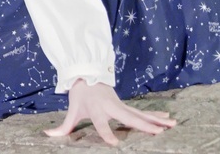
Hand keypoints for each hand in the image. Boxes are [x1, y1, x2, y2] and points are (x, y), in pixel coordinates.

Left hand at [44, 79, 176, 145]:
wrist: (86, 75)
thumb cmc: (80, 95)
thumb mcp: (71, 109)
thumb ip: (63, 126)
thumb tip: (47, 135)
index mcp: (97, 109)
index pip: (102, 124)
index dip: (107, 133)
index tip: (115, 143)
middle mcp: (111, 107)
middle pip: (129, 118)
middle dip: (143, 126)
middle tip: (158, 132)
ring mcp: (121, 105)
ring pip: (140, 114)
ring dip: (156, 120)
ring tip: (172, 125)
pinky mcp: (125, 105)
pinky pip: (141, 112)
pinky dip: (154, 115)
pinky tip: (168, 119)